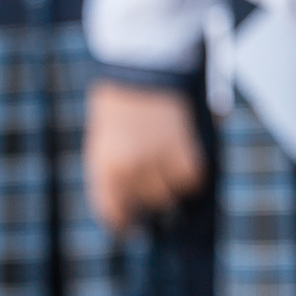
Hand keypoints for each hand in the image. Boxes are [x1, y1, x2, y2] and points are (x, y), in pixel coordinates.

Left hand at [83, 81, 205, 231]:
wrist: (138, 69)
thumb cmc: (118, 106)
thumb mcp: (104, 142)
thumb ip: (114, 174)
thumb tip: (131, 207)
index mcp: (103, 168)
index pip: (114, 213)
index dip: (125, 222)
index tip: (134, 226)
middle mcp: (128, 169)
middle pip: (148, 204)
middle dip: (152, 196)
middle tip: (155, 180)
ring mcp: (156, 161)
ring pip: (171, 194)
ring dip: (172, 183)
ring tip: (167, 161)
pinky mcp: (182, 151)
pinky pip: (192, 179)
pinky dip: (191, 171)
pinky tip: (184, 155)